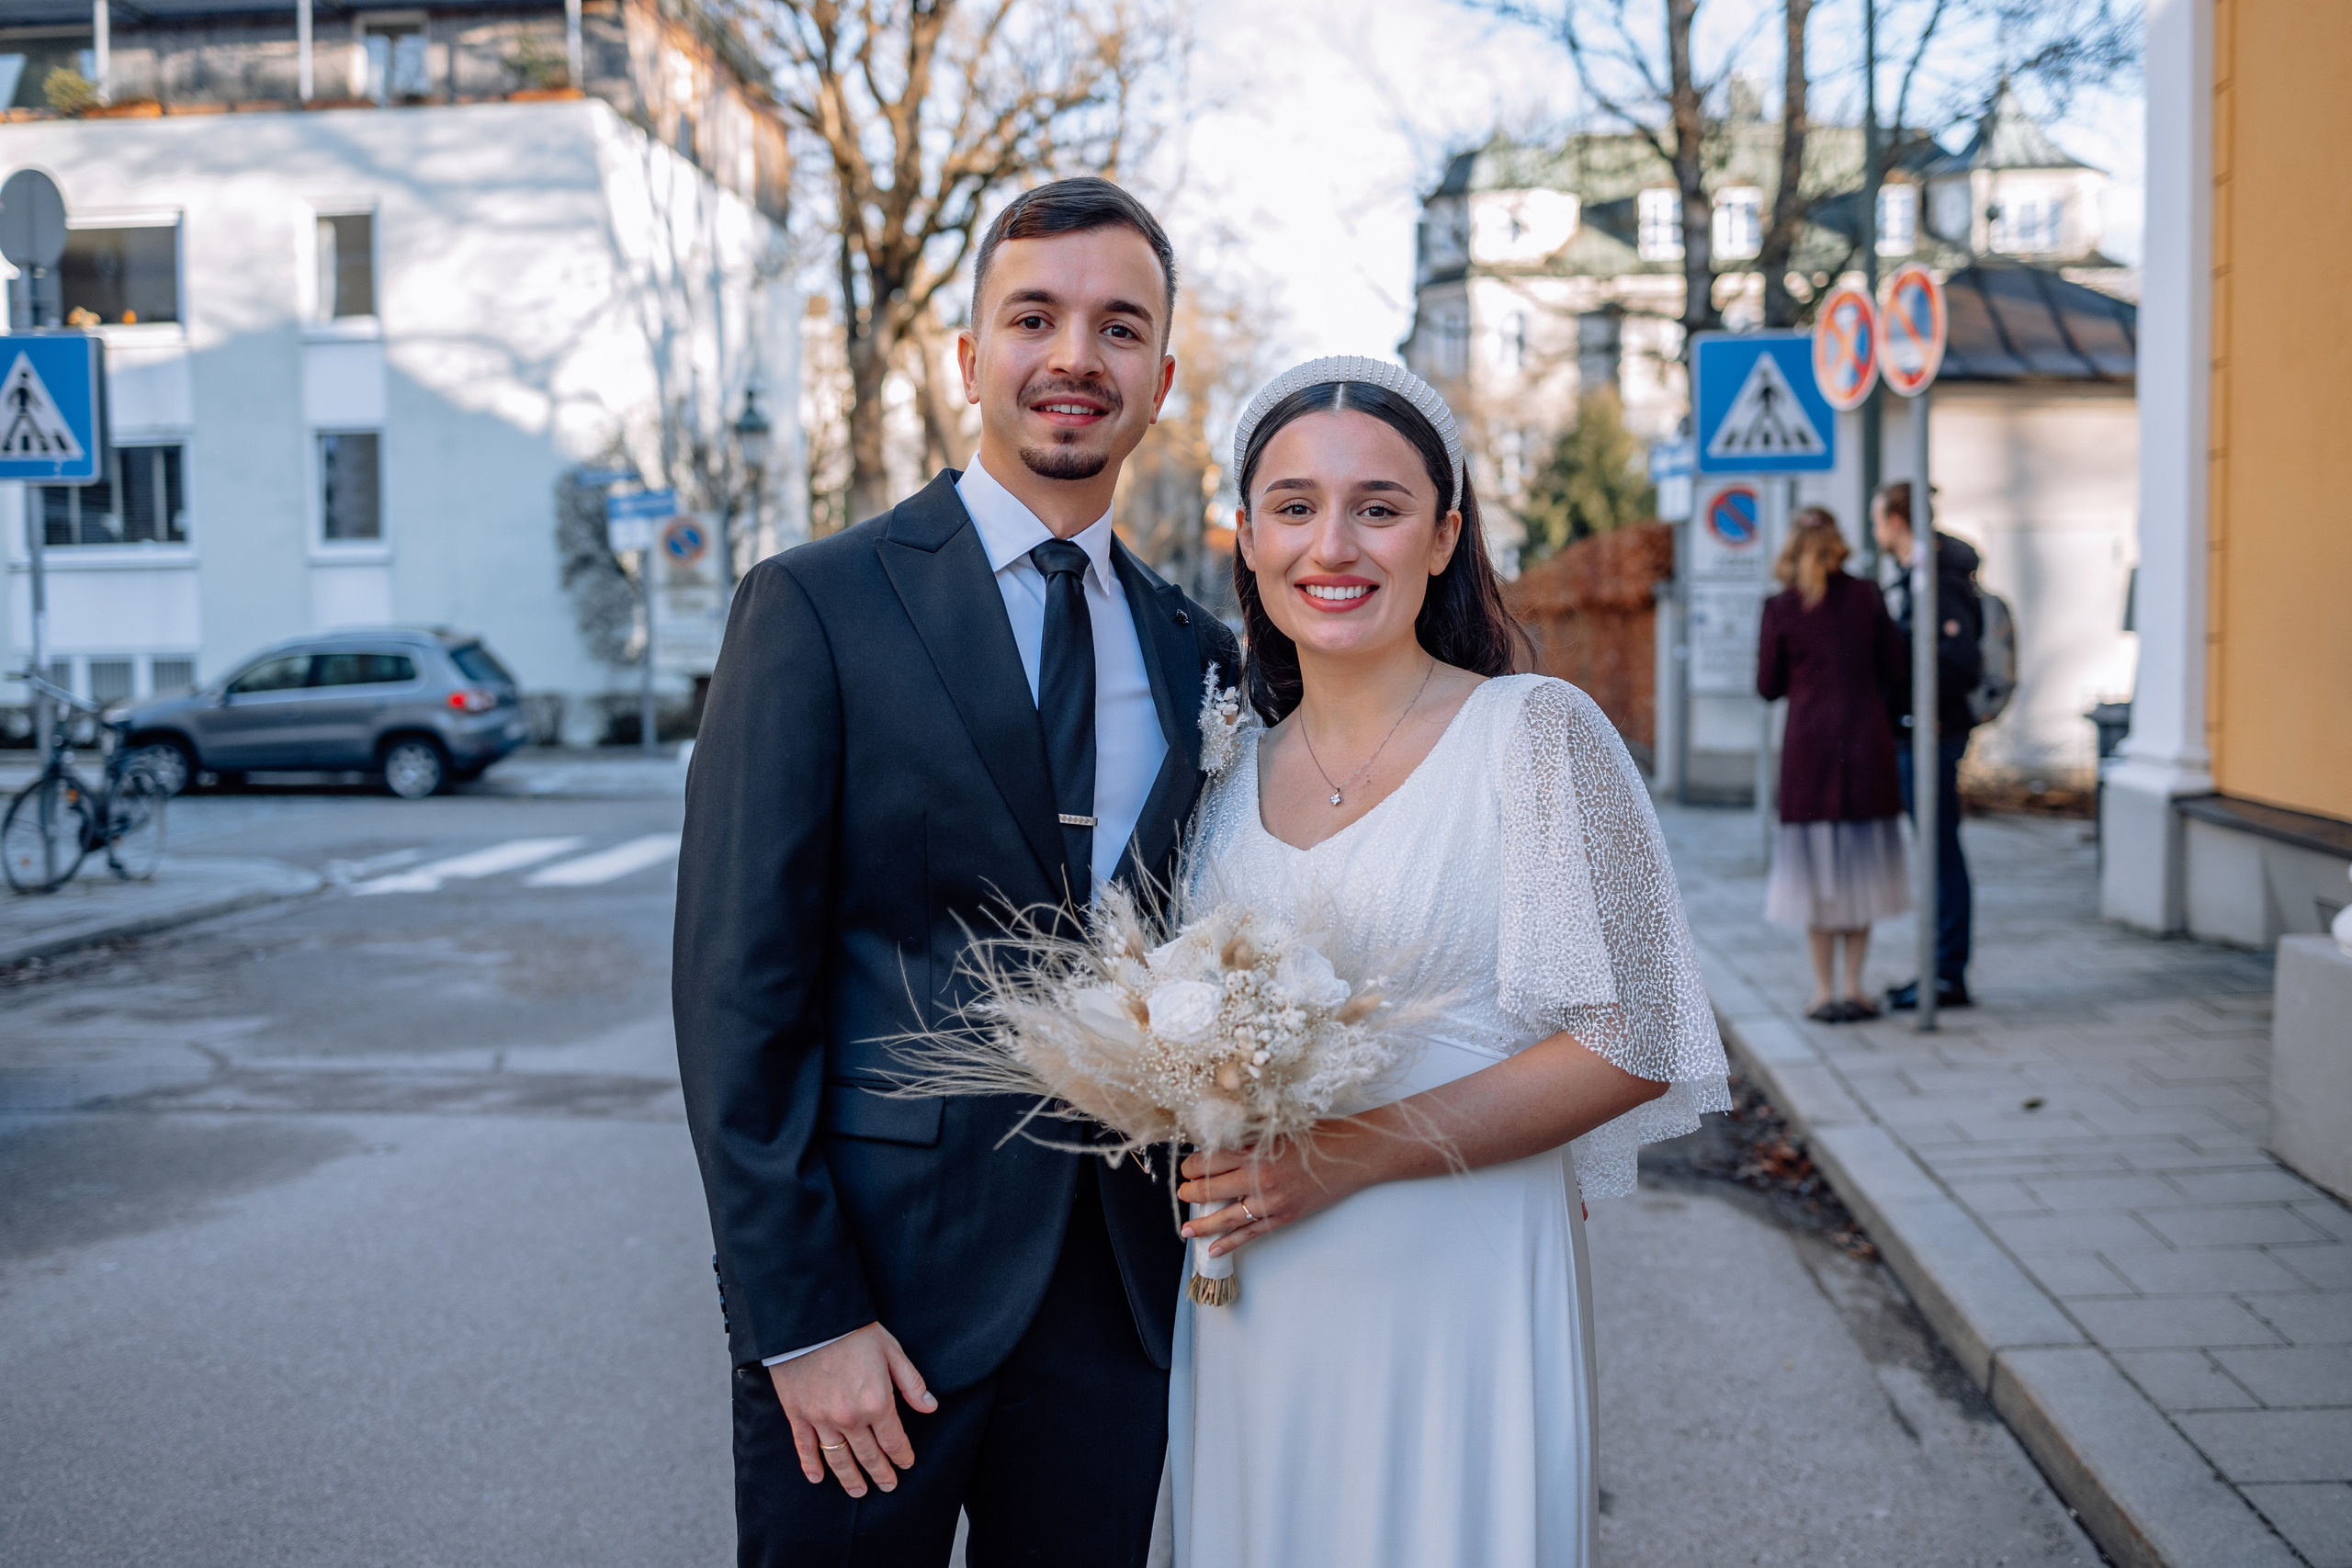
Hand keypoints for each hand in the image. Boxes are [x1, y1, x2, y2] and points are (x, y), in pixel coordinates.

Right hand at [767, 1322, 937, 1497]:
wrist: (810, 1319)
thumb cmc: (853, 1332)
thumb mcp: (891, 1351)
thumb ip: (911, 1383)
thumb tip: (930, 1407)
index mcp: (877, 1403)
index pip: (894, 1441)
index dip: (902, 1456)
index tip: (907, 1464)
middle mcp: (850, 1418)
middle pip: (869, 1456)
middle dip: (881, 1473)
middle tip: (888, 1485)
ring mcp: (821, 1420)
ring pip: (839, 1459)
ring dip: (850, 1479)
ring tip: (858, 1492)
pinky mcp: (798, 1415)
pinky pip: (805, 1448)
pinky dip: (811, 1466)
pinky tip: (818, 1478)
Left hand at [1176, 1131, 1386, 1257]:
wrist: (1351, 1154)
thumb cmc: (1316, 1136)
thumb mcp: (1276, 1129)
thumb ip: (1248, 1140)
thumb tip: (1217, 1148)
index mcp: (1254, 1151)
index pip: (1208, 1162)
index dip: (1191, 1167)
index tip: (1186, 1168)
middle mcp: (1258, 1178)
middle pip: (1211, 1190)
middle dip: (1191, 1194)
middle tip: (1183, 1194)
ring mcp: (1271, 1201)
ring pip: (1227, 1217)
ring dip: (1203, 1224)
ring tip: (1187, 1231)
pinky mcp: (1284, 1216)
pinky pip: (1250, 1233)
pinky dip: (1230, 1242)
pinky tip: (1214, 1248)